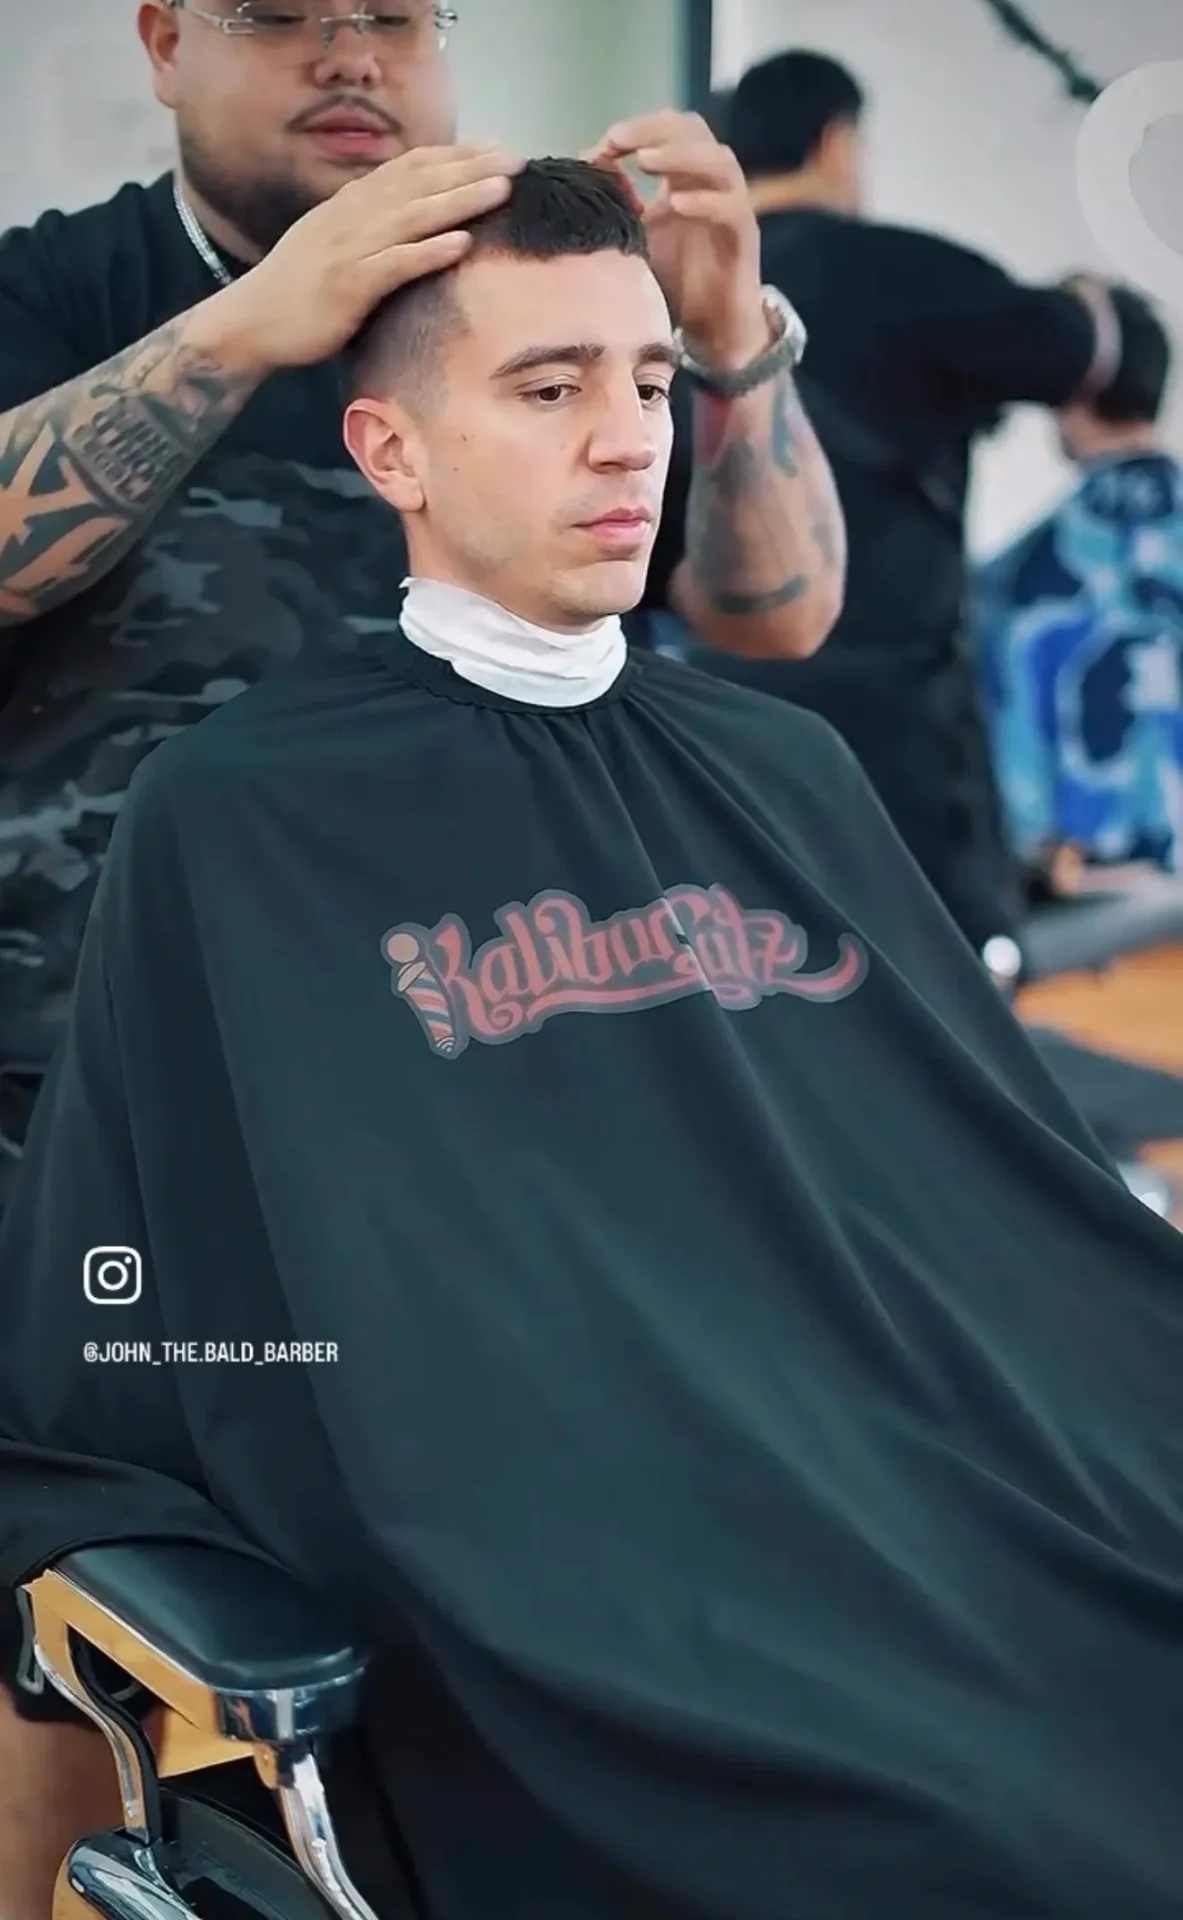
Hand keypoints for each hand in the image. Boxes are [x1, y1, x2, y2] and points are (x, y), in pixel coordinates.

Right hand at [200, 144, 523, 373]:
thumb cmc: (299, 289)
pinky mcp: (347, 286)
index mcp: (353, 204)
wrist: (250, 321)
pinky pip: (395, 265)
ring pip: (413, 216)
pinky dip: (429, 252)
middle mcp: (353, 216)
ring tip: (501, 188)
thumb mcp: (336, 243)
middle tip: (516, 159)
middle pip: (420, 183)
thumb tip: (411, 212)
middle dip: (470, 168)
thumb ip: (371, 225)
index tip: (496, 149)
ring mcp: (350, 249)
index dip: (455, 155)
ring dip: (460, 200)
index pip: (412, 167)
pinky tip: (463, 243)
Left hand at [584, 111, 767, 369]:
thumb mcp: (637, 240)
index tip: (601, 146)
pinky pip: (732, 207)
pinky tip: (676, 205)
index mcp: (684, 178)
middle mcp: (711, 183)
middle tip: (616, 140)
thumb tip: (585, 170)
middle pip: (692, 129)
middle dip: (653, 129)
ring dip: (680, 154)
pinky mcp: (745, 236)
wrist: (711, 330)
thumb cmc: (674, 284)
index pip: (667, 129)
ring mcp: (731, 206)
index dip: (636, 129)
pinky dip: (705, 201)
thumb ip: (617, 207)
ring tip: (645, 162)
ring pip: (718, 160)